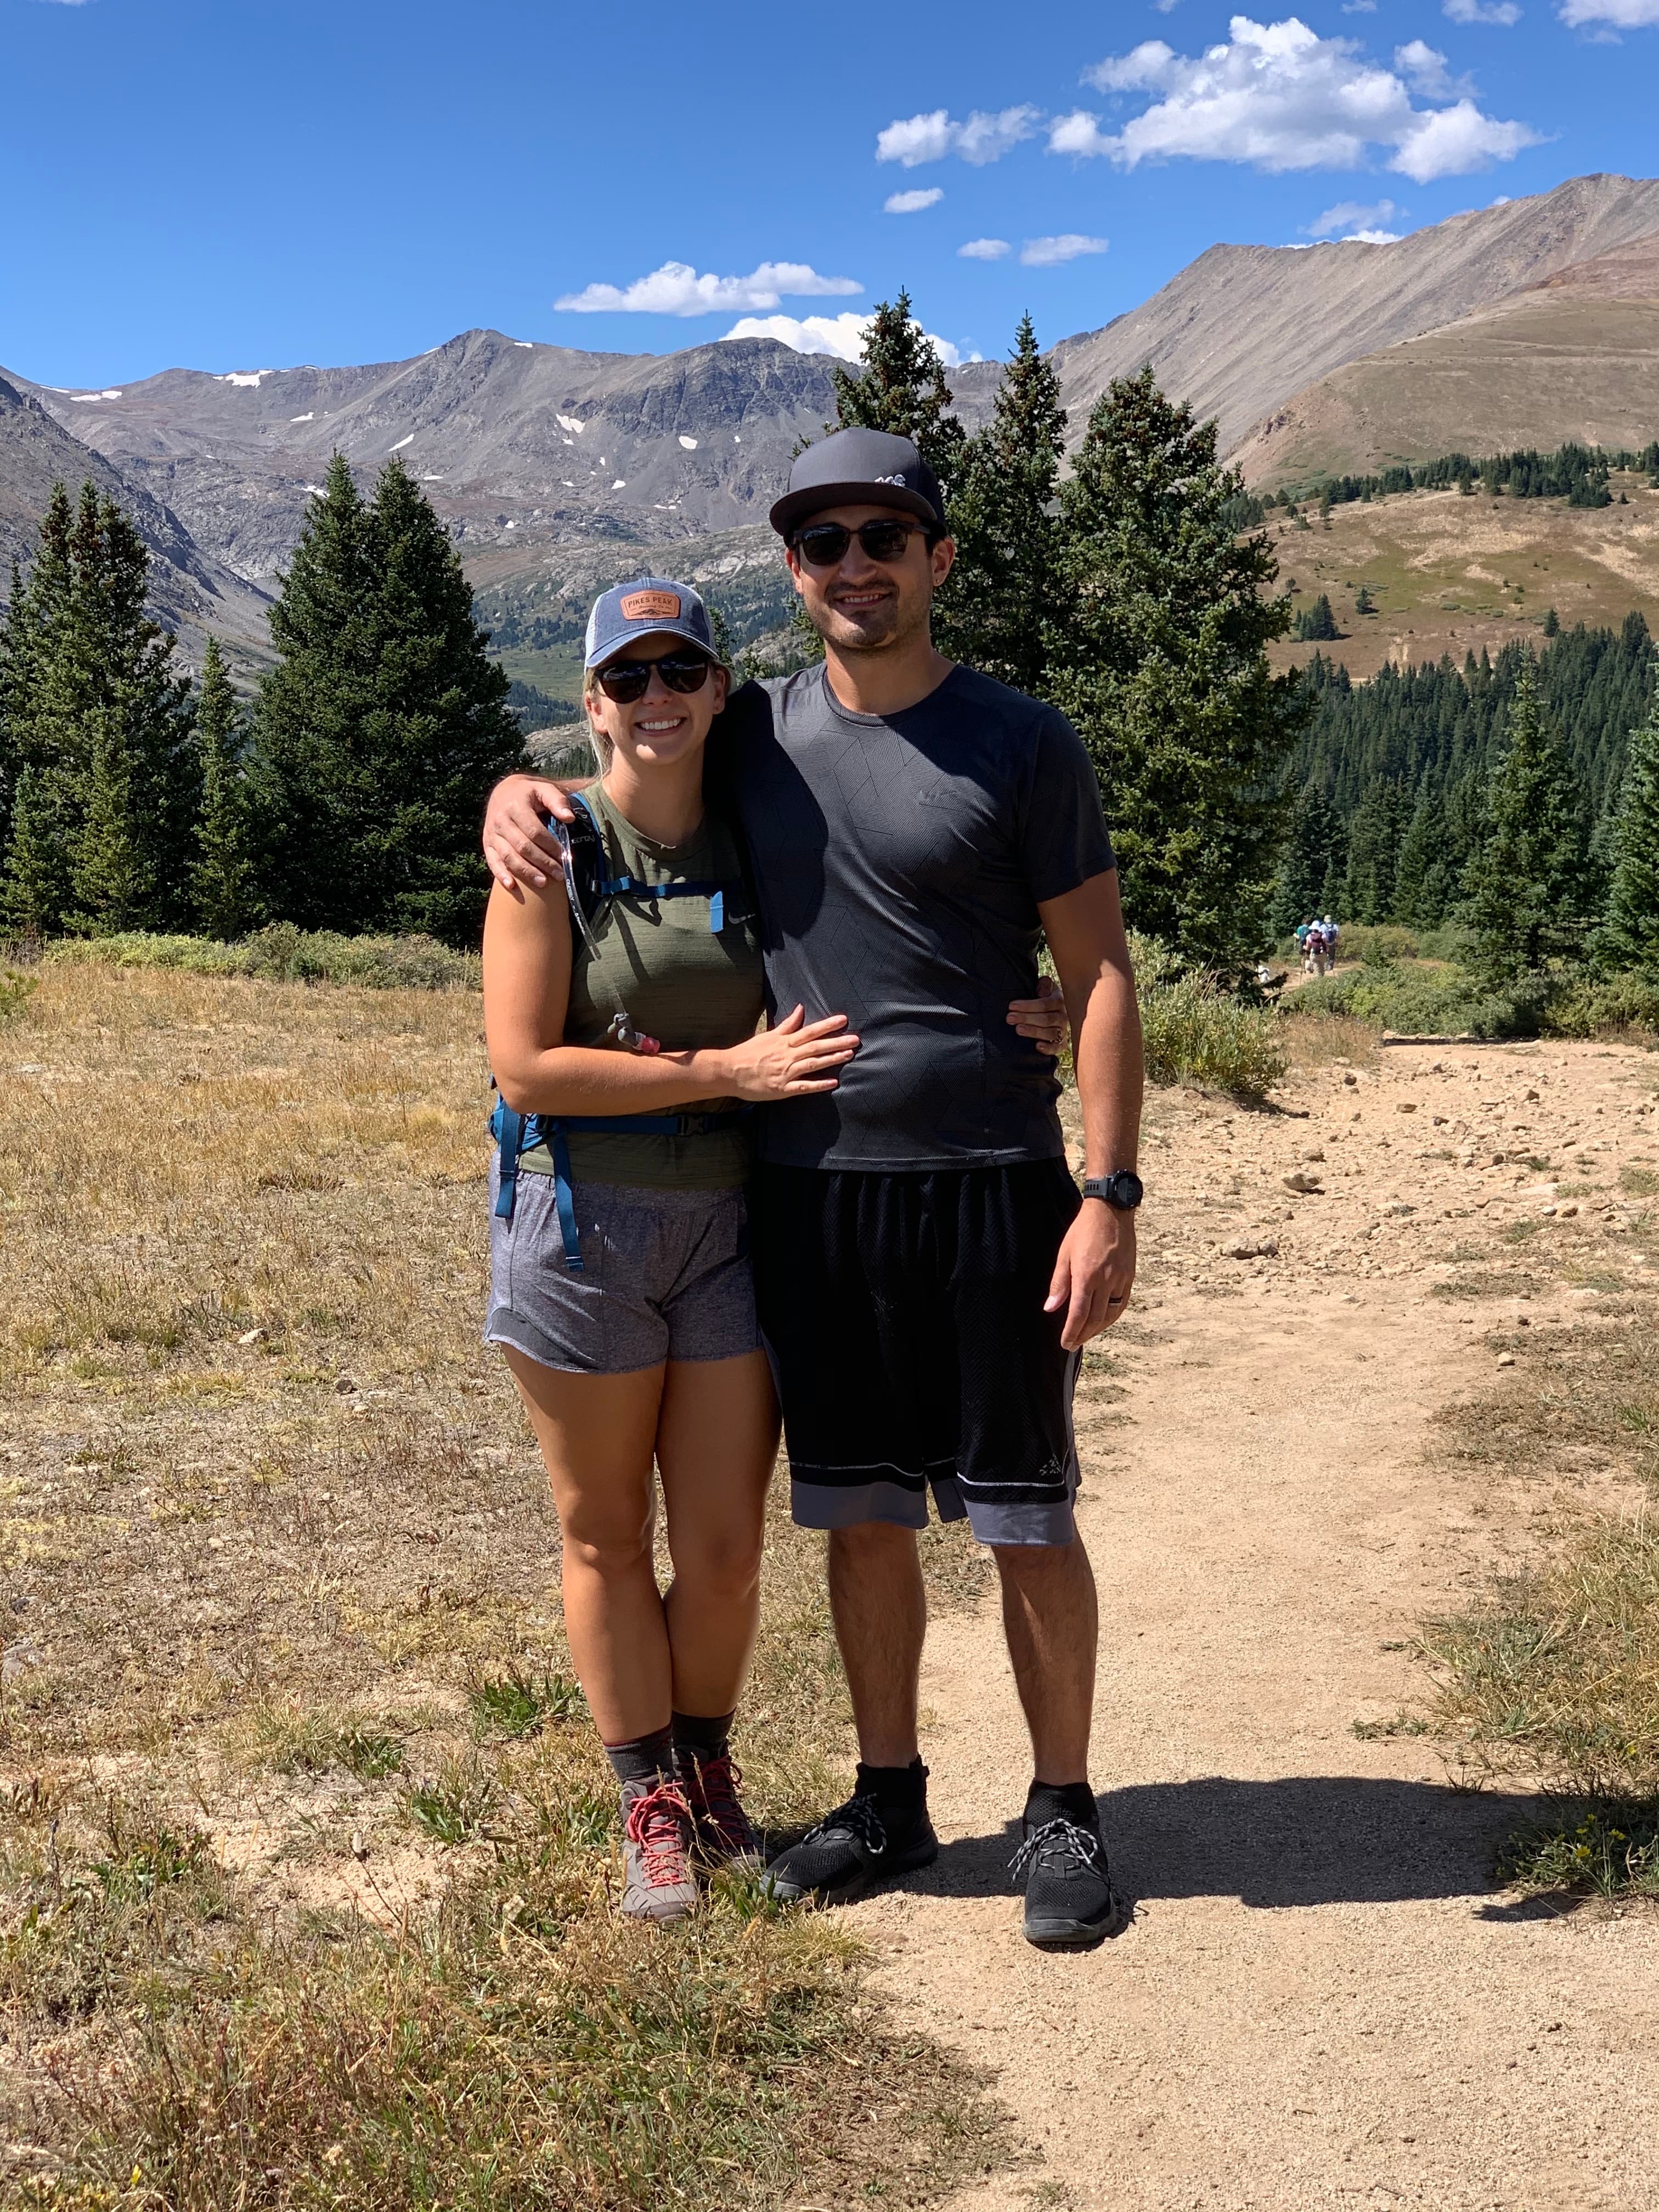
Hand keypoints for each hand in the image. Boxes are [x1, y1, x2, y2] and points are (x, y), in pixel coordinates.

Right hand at [484, 774, 577, 890]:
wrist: (503, 792)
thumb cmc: (529, 793)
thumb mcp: (543, 789)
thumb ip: (557, 800)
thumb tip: (570, 818)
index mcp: (515, 806)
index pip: (534, 831)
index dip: (550, 846)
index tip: (565, 856)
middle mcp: (500, 820)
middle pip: (523, 846)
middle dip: (542, 862)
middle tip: (559, 874)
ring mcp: (491, 834)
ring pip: (509, 857)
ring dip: (526, 872)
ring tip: (543, 883)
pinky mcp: (487, 844)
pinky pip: (492, 861)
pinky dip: (501, 875)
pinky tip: (511, 886)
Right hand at [718, 1006, 859, 1101]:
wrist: (729, 1071)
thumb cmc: (748, 1052)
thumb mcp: (768, 1035)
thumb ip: (787, 1024)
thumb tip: (801, 1009)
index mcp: (784, 1041)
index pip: (809, 1031)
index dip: (827, 1025)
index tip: (843, 1020)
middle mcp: (787, 1055)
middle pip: (815, 1047)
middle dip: (836, 1042)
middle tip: (856, 1039)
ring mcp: (785, 1072)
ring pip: (812, 1064)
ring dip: (831, 1059)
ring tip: (849, 1055)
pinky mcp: (782, 1089)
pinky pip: (803, 1087)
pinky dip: (818, 1085)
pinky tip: (833, 1083)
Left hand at [1008, 974, 1069, 1058]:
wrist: (1048, 1013)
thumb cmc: (1041, 998)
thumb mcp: (1043, 987)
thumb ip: (1044, 984)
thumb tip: (1041, 991)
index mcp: (1058, 1001)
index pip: (1045, 1003)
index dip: (1028, 1005)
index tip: (1011, 1006)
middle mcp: (1062, 1017)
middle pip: (1046, 1019)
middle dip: (1026, 1018)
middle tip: (1010, 1018)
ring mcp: (1062, 1031)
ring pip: (1050, 1033)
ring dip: (1033, 1031)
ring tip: (1018, 1030)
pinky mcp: (1061, 1044)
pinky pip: (1058, 1047)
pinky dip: (1048, 1048)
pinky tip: (1037, 1046)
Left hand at [1045, 1199, 1135, 1349]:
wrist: (1111, 1211)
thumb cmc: (1083, 1230)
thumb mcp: (1064, 1254)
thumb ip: (1059, 1284)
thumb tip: (1051, 1308)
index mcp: (1086, 1275)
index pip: (1078, 1314)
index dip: (1071, 1332)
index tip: (1065, 1343)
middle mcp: (1105, 1280)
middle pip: (1095, 1318)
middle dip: (1083, 1335)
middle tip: (1073, 1344)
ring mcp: (1120, 1279)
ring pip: (1110, 1314)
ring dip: (1097, 1329)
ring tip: (1086, 1336)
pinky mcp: (1129, 1276)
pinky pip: (1121, 1303)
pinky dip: (1112, 1317)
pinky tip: (1104, 1321)